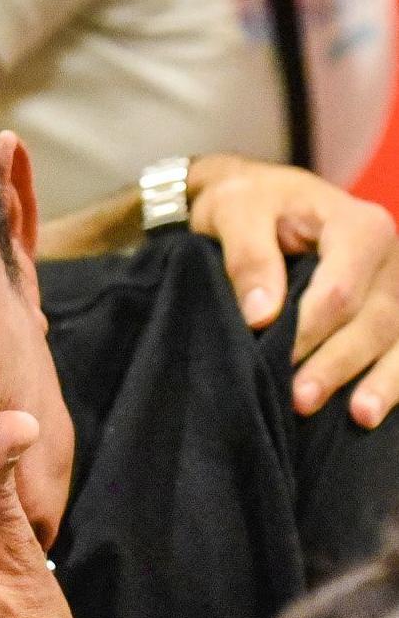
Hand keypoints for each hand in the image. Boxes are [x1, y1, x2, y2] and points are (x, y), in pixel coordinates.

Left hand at [189, 155, 398, 425]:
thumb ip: (248, 256)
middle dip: (338, 363)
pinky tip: (375, 412)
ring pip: (397, 339)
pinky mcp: (392, 310)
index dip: (310, 329)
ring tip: (358, 418)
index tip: (276, 357)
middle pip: (374, 319)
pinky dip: (395, 379)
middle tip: (300, 400)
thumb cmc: (248, 203)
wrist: (261, 199)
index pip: (341, 290)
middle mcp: (391, 257)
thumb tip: (261, 315)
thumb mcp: (235, 212)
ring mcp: (397, 287)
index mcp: (358, 225)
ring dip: (379, 382)